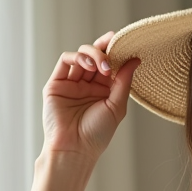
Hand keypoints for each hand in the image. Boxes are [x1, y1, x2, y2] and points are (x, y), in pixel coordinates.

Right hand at [42, 30, 140, 162]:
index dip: (115, 51)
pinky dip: (77, 57)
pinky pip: (65, 61)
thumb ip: (124, 81)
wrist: (74, 149)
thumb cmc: (96, 134)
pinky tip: (89, 64)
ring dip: (93, 54)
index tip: (124, 41)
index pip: (109, 64)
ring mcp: (71, 83)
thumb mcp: (116, 106)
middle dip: (104, 48)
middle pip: (95, 56)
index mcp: (103, 90)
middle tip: (113, 49)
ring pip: (81, 56)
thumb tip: (135, 59)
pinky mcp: (56, 83)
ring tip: (102, 65)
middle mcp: (87, 85)